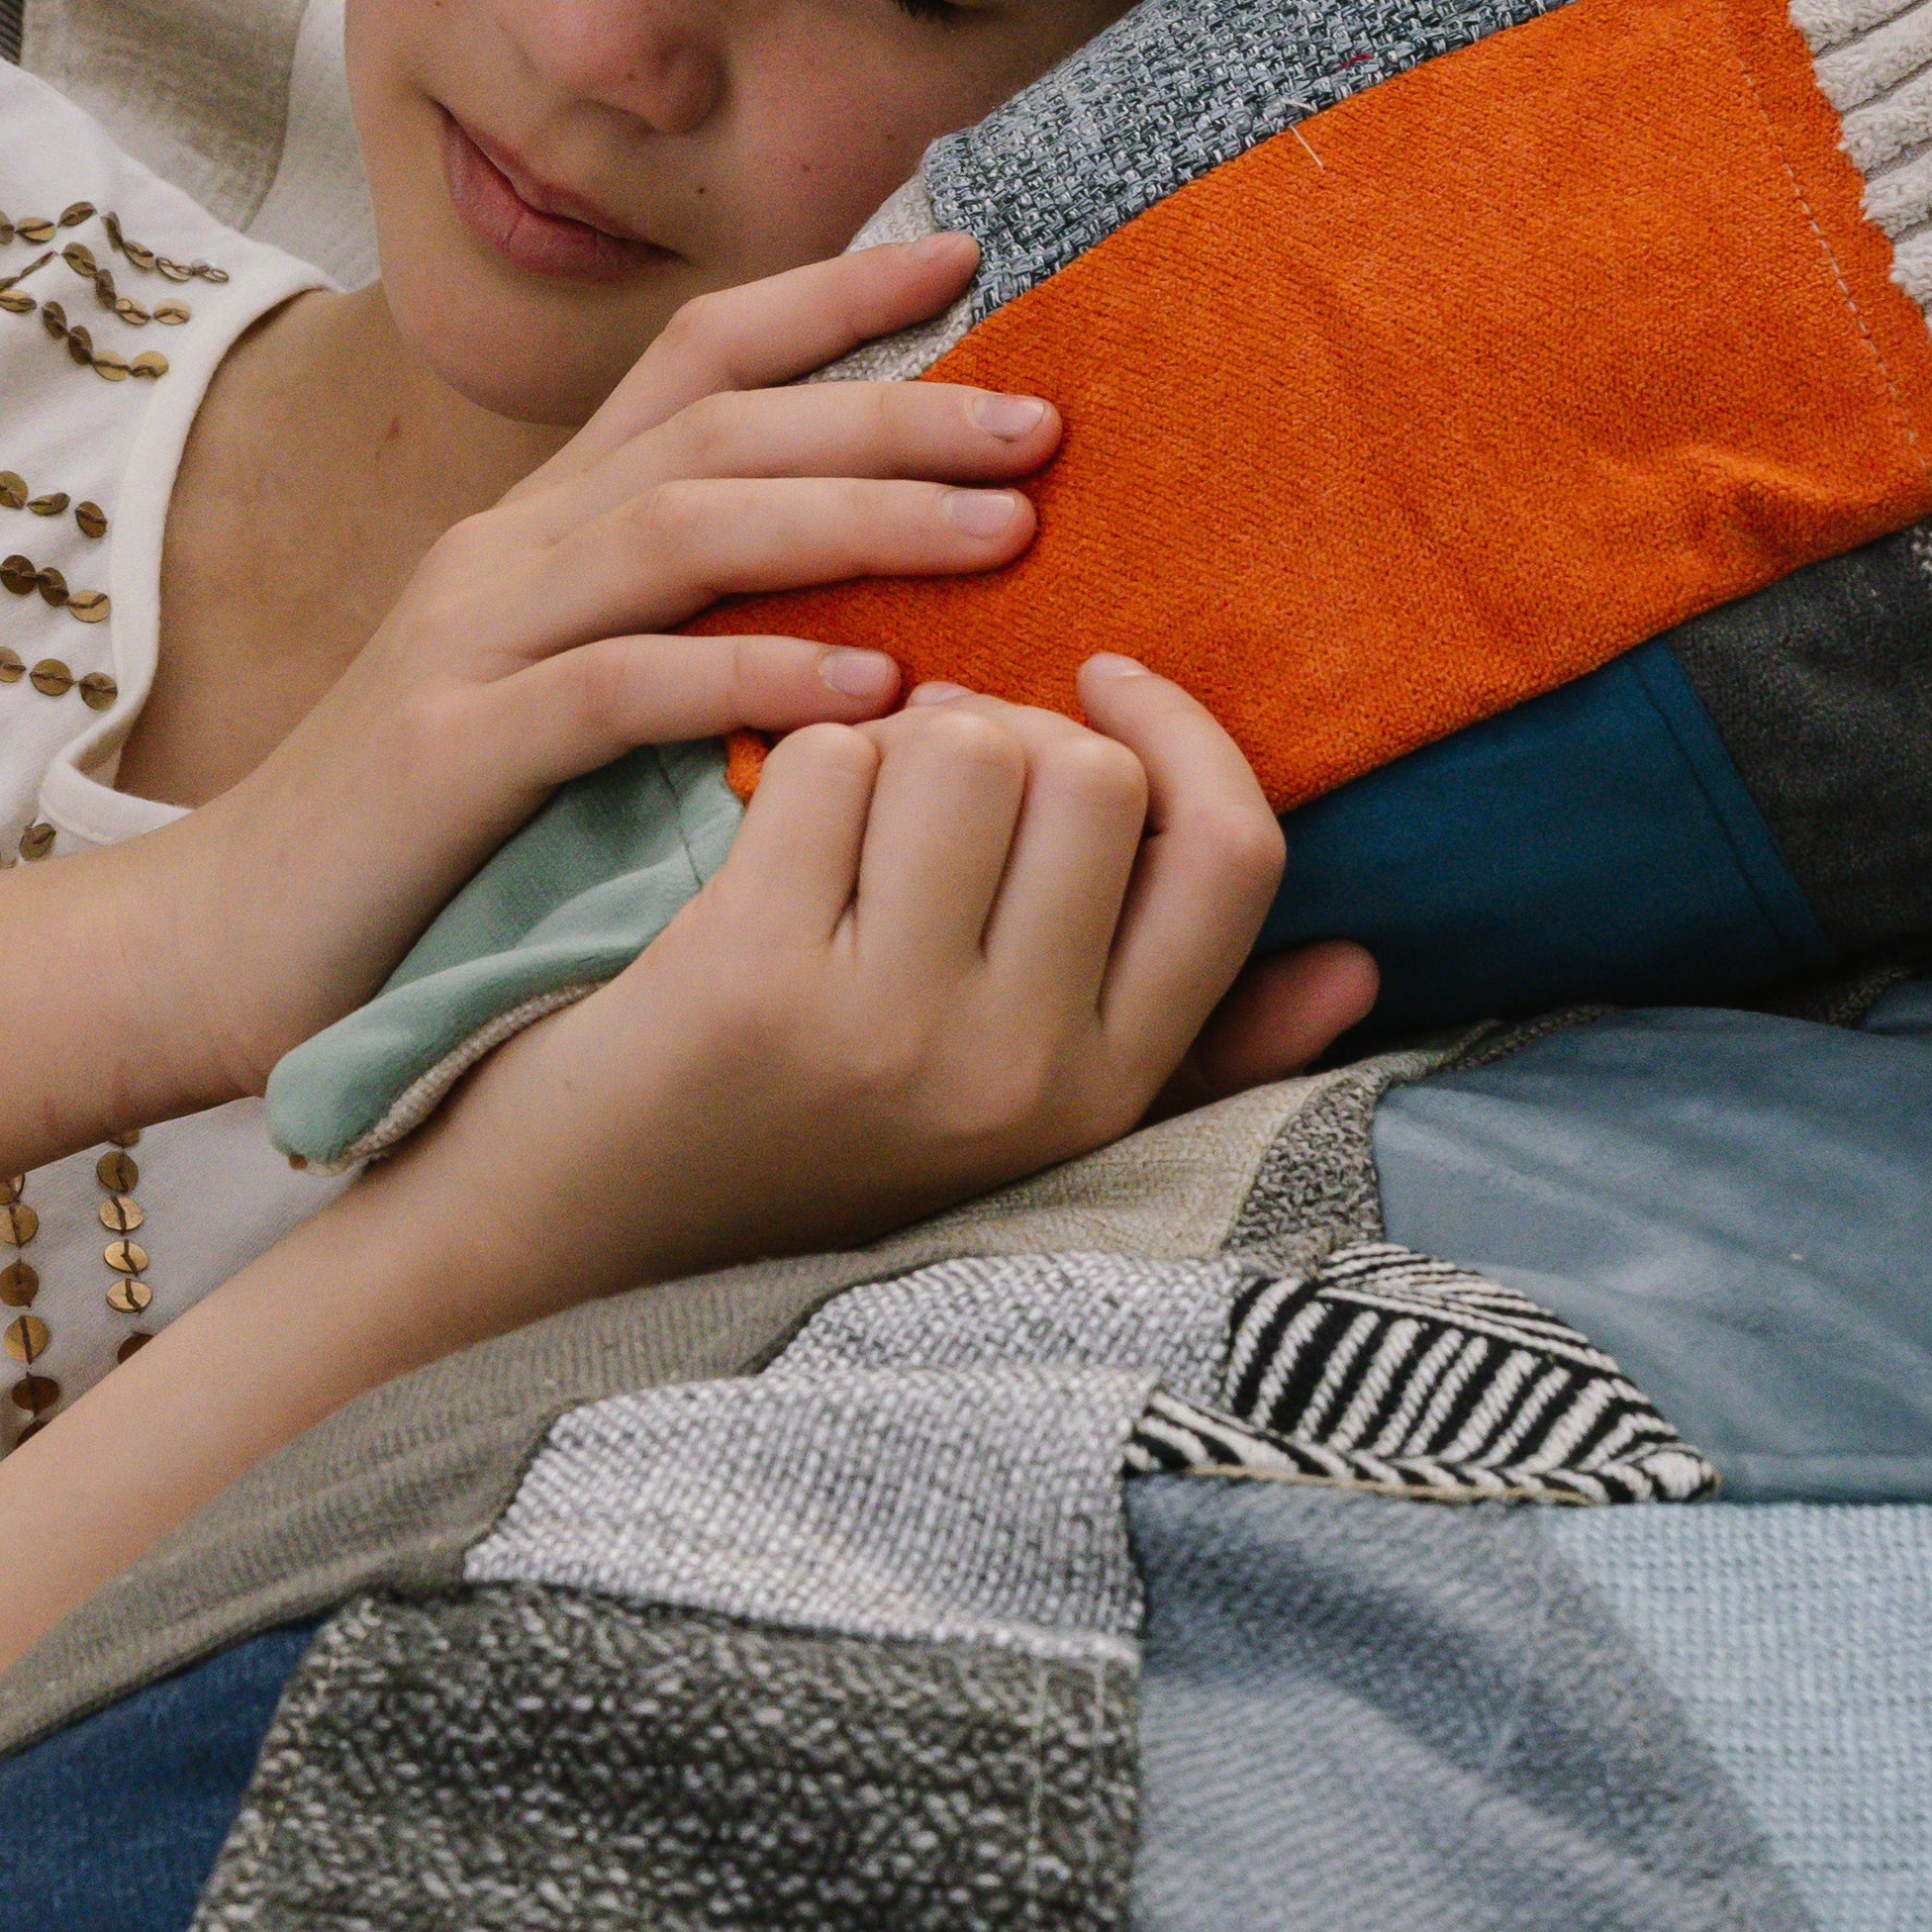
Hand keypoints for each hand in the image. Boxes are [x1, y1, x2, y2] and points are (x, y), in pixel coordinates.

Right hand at [163, 232, 1064, 1097]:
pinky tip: (869, 689)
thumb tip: (858, 607)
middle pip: (718, 426)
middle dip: (893, 409)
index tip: (971, 257)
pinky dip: (750, 674)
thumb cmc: (413, 845)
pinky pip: (620, 688)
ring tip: (1003, 530)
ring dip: (857, 516)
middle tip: (1045, 421)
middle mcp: (505, 552)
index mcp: (537, 528)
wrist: (219, 948)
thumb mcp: (551, 701)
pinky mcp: (450, 753)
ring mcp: (470, 641)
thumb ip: (669, 631)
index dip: (829, 298)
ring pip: (683, 527)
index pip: (692, 359)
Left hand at [385, 660, 1381, 1309]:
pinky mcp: (754, 981)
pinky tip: (759, 841)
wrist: (571, 1251)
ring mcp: (886, 1030)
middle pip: (1092, 775)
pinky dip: (792, 764)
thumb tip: (1360, 963)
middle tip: (928, 767)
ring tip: (844, 809)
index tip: (1106, 680)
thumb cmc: (802, 1149)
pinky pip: (827, 764)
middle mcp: (1016, 1072)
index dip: (1184, 736)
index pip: (1233, 860)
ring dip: (895, 736)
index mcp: (1102, 1092)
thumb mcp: (1015, 1128)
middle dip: (1008, 729)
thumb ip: (1192, 1048)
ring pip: (962, 745)